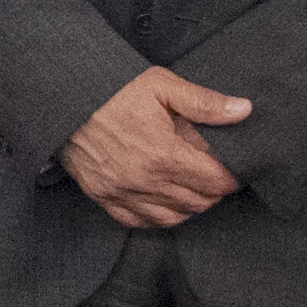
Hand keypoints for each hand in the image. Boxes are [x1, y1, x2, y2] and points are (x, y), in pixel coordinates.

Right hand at [62, 66, 249, 228]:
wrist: (63, 97)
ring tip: (192, 188)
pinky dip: (157, 216)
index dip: (231, 177)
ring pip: (172, 217)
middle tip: (214, 175)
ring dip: (188, 205)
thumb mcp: (162, 85)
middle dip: (213, 191)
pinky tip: (164, 202)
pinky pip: (139, 221)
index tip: (233, 169)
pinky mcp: (101, 195)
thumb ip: (204, 102)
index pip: (215, 181)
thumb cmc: (113, 90)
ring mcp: (121, 191)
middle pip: (197, 202)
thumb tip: (243, 110)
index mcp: (164, 155)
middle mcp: (144, 180)